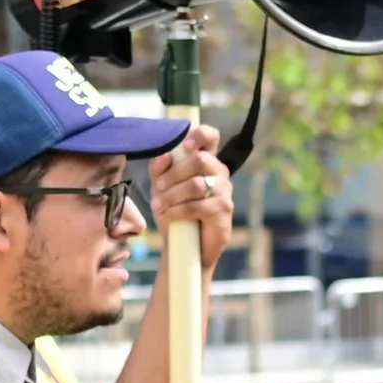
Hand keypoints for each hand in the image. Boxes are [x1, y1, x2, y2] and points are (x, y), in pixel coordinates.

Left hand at [146, 125, 234, 264]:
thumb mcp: (161, 188)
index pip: (211, 137)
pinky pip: (197, 206)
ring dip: (171, 195)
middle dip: (173, 174)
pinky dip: (177, 210)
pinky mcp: (224, 211)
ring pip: (195, 184)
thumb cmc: (175, 213)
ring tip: (159, 206)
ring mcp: (224, 192)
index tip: (185, 146)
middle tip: (158, 188)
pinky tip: (168, 216)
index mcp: (206, 161)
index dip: (200, 134)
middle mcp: (219, 173)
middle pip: (199, 160)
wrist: (184, 247)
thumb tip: (164, 156)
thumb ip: (160, 169)